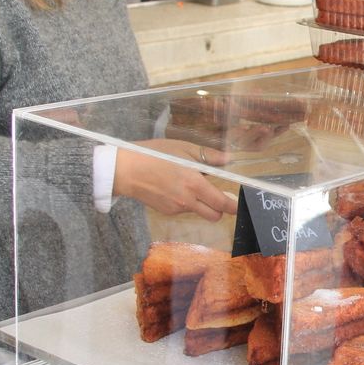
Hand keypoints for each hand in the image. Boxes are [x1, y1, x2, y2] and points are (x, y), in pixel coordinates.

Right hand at [115, 139, 239, 220]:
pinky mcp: (166, 211)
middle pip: (215, 216)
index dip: (233, 205)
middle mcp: (187, 200)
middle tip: (217, 195)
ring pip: (199, 212)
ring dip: (202, 204)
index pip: (222, 203)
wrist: (125, 170)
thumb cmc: (154, 154)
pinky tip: (174, 188)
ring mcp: (176, 208)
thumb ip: (208, 157)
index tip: (238, 203)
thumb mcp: (183, 149)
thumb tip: (229, 160)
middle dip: (220, 209)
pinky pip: (184, 210)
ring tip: (189, 185)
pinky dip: (185, 202)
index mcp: (194, 184)